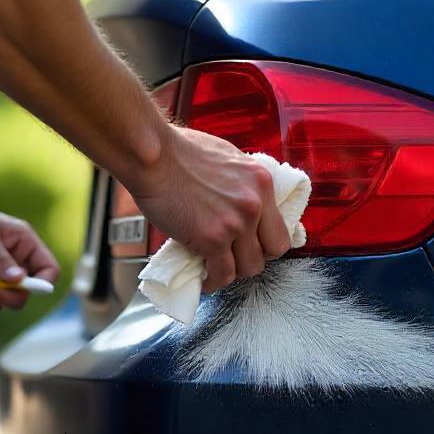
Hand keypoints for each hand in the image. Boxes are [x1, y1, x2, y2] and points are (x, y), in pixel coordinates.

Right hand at [128, 126, 291, 292]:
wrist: (152, 156)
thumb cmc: (178, 151)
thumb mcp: (227, 158)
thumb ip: (241, 184)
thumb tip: (239, 203)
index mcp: (261, 182)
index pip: (281, 226)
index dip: (267, 241)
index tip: (252, 244)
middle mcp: (255, 204)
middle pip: (272, 252)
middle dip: (253, 257)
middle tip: (234, 256)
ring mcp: (235, 223)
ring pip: (249, 267)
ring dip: (233, 271)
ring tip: (216, 267)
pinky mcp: (212, 239)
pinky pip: (222, 274)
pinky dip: (213, 281)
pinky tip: (203, 278)